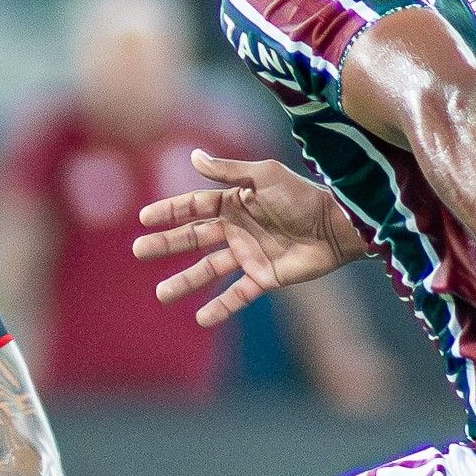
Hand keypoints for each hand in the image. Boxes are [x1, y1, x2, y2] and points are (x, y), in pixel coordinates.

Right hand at [132, 152, 363, 326]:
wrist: (337, 225)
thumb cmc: (303, 196)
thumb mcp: (265, 176)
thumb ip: (228, 171)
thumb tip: (193, 156)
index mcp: (235, 203)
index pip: (194, 207)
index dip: (170, 212)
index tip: (144, 219)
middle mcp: (238, 230)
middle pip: (194, 239)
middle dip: (166, 245)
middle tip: (139, 252)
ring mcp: (249, 255)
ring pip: (209, 270)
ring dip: (185, 282)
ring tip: (161, 294)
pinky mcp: (264, 278)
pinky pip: (237, 295)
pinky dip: (220, 307)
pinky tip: (201, 318)